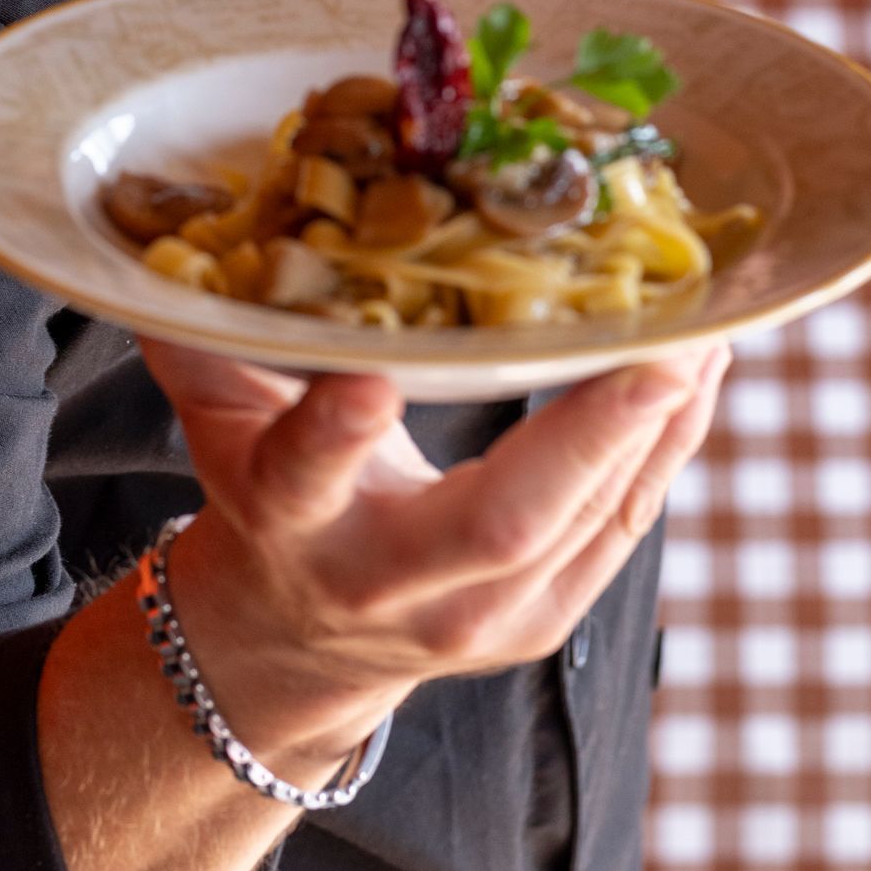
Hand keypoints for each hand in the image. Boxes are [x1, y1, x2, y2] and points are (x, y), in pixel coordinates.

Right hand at [137, 338, 729, 782]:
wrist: (298, 643)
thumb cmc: (262, 494)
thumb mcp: (214, 419)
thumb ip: (194, 330)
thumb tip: (159, 227)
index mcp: (290, 521)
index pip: (306, 477)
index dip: (336, 432)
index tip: (371, 379)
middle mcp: (387, 583)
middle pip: (501, 525)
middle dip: (587, 438)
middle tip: (658, 349)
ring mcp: (482, 617)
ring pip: (588, 525)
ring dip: (658, 425)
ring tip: (711, 329)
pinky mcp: (548, 620)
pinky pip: (627, 525)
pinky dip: (672, 444)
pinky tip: (708, 368)